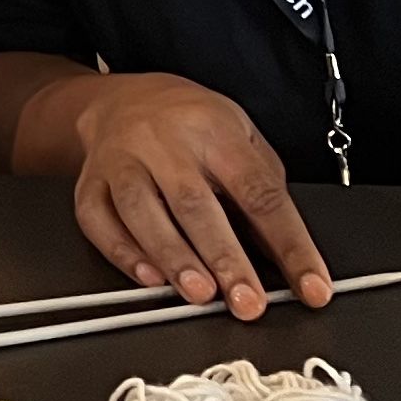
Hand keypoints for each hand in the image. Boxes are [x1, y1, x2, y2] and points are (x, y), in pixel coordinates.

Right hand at [65, 72, 331, 320]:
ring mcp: (121, 161)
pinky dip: (123, 252)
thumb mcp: (241, 135)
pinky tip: (149, 277)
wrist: (122, 98)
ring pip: (142, 211)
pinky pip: (98, 220)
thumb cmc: (190, 123)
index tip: (311, 286)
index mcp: (214, 131)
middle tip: (248, 301)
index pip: (259, 192)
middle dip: (225, 258)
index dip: (290, 243)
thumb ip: (262, 188)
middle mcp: (164, 143)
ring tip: (200, 294)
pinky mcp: (89, 182)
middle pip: (195, 203)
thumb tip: (284, 253)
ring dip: (173, 257)